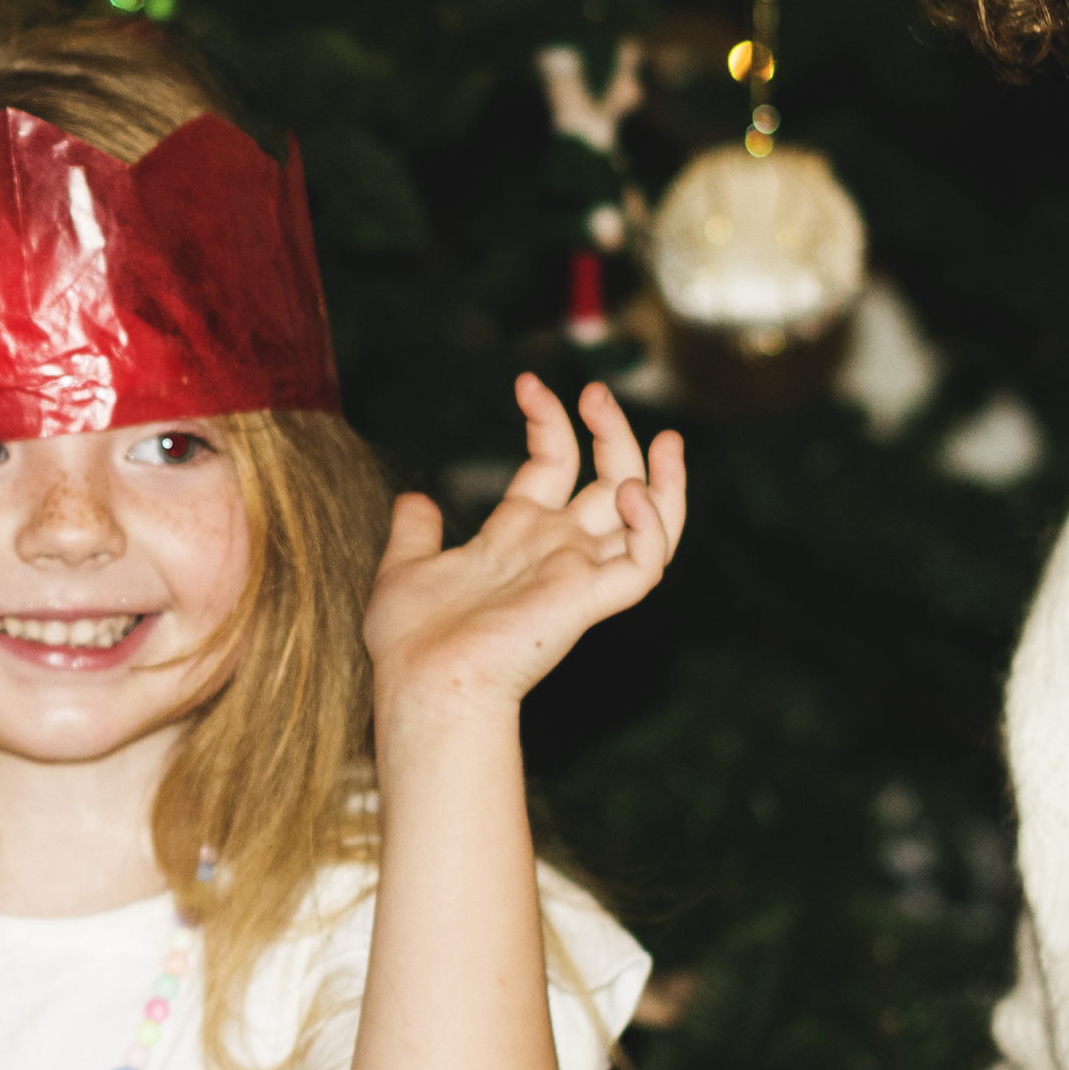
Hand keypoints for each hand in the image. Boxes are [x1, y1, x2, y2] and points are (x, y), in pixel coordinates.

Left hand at [363, 374, 687, 737]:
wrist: (423, 684)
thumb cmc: (412, 641)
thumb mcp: (406, 568)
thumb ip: (416, 533)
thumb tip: (415, 499)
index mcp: (516, 535)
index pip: (552, 465)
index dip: (550, 422)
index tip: (528, 385)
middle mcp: (555, 549)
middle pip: (609, 479)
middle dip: (612, 432)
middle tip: (597, 392)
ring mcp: (577, 572)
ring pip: (650, 521)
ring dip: (660, 475)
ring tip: (662, 437)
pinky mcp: (591, 599)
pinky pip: (646, 562)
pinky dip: (651, 525)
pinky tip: (629, 493)